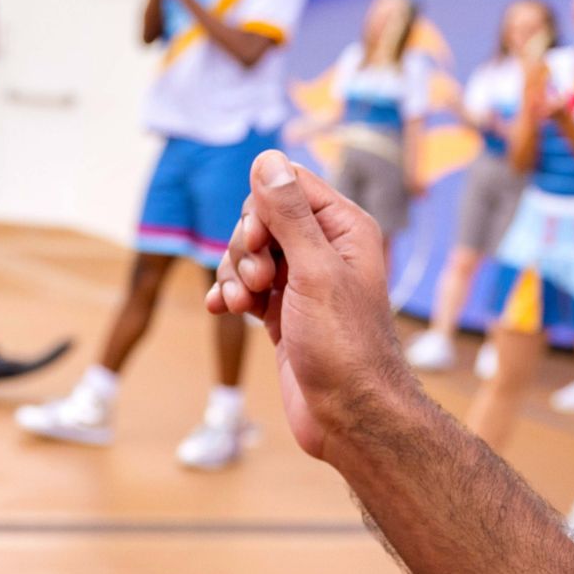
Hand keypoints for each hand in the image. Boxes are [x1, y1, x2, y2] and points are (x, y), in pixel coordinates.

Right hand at [207, 150, 422, 460]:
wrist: (349, 414)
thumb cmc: (343, 345)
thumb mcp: (314, 270)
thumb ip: (289, 214)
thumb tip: (266, 159)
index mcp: (345, 228)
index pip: (287, 186)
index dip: (262, 209)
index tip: (260, 244)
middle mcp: (325, 249)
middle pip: (261, 218)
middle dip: (245, 246)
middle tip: (257, 284)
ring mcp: (302, 282)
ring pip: (249, 253)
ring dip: (234, 274)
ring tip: (243, 305)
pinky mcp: (283, 312)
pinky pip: (245, 286)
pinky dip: (229, 295)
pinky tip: (224, 310)